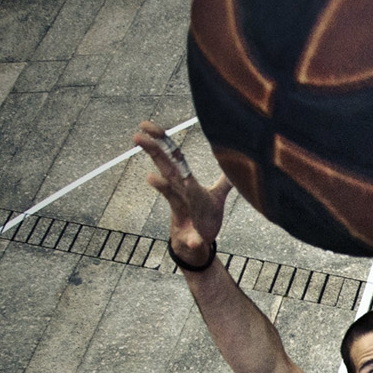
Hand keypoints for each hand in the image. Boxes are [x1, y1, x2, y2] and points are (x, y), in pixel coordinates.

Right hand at [132, 121, 231, 264]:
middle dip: (155, 152)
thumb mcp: (216, 198)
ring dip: (162, 188)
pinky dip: (191, 239)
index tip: (145, 124)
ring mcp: (183, 213)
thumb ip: (224, 182)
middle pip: (166, 169)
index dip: (162, 140)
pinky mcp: (190, 235)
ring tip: (151, 177)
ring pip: (171, 196)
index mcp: (186, 184)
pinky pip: (191, 237)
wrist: (196, 247)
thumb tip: (235, 168)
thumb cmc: (203, 218)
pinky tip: (191, 240)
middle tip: (137, 135)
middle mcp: (181, 195)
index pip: (173, 157)